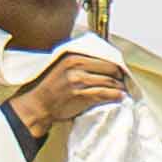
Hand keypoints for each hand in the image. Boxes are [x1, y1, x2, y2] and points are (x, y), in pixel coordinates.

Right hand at [10, 48, 129, 142]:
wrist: (38, 105)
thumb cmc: (51, 87)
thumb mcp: (62, 66)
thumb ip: (80, 61)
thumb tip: (103, 59)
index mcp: (73, 56)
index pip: (103, 57)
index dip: (115, 64)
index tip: (120, 70)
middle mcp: (76, 66)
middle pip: (110, 68)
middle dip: (120, 76)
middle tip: (124, 81)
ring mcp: (79, 81)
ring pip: (109, 81)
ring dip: (120, 87)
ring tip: (123, 90)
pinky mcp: (81, 95)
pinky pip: (104, 94)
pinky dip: (115, 95)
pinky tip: (120, 97)